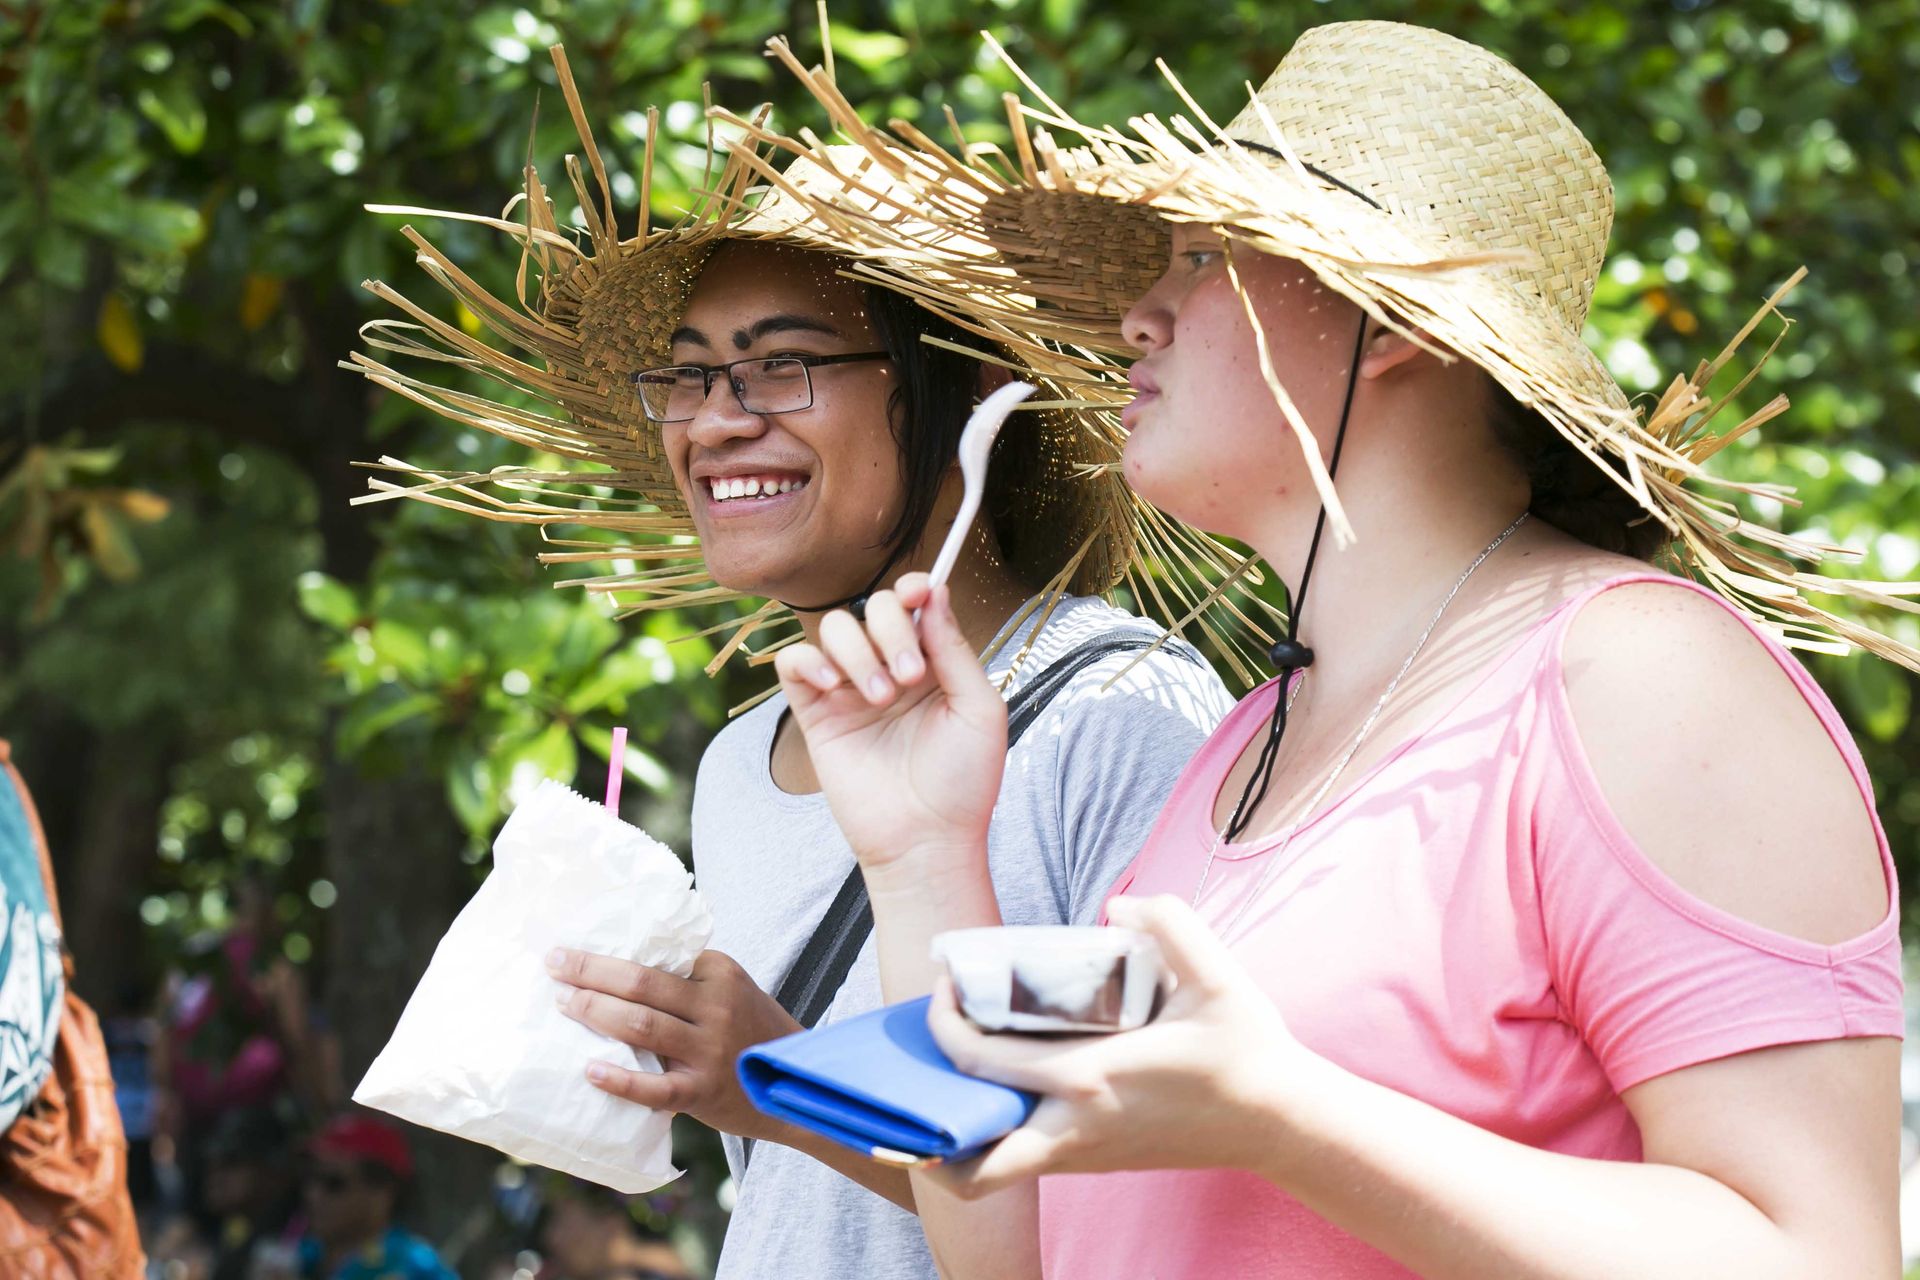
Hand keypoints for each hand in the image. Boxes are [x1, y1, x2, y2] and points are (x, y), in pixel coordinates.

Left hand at [548, 947, 801, 1141]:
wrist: (796, 1079)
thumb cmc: (750, 1030)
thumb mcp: (730, 990)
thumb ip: (688, 981)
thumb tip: (616, 973)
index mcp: (719, 973)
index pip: (657, 958)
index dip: (613, 954)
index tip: (576, 948)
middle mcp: (716, 1007)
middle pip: (641, 983)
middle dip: (590, 971)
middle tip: (555, 964)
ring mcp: (709, 1051)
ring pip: (642, 1026)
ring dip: (595, 1012)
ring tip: (564, 1004)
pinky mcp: (702, 1092)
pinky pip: (654, 1088)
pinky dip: (619, 1080)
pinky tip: (590, 1071)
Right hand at [773, 575, 1006, 877]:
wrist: (926, 840)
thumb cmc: (964, 782)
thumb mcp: (979, 709)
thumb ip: (955, 649)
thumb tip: (934, 592)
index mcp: (933, 664)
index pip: (913, 605)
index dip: (914, 588)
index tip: (919, 592)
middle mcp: (889, 668)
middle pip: (873, 607)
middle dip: (890, 629)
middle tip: (909, 677)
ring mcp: (850, 690)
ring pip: (834, 628)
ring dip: (857, 651)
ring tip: (879, 698)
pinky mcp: (816, 714)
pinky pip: (794, 663)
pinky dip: (808, 661)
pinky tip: (834, 686)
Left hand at [921, 895, 1325, 1198]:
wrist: (1280, 1121)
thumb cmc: (1246, 1048)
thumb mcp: (1218, 973)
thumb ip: (1169, 923)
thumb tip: (1116, 909)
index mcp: (1091, 1078)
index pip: (984, 1060)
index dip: (945, 1023)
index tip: (943, 987)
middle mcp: (1075, 1128)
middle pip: (971, 1157)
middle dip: (925, 1123)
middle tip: (925, 1067)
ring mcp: (1083, 1154)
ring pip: (993, 1171)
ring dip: (959, 1134)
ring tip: (950, 1078)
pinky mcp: (1094, 1162)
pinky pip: (1023, 1159)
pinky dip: (996, 1136)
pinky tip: (998, 1088)